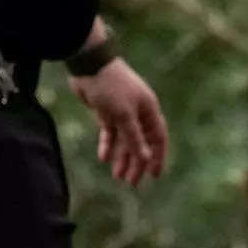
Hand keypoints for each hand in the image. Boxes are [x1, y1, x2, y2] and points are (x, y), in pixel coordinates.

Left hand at [71, 58, 168, 186]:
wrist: (89, 65)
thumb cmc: (111, 87)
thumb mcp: (124, 115)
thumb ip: (134, 138)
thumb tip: (145, 159)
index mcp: (149, 110)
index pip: (158, 138)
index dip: (158, 157)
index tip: (154, 176)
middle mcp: (138, 112)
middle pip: (141, 142)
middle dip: (137, 162)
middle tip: (130, 182)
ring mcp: (122, 112)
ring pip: (125, 140)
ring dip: (122, 157)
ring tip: (117, 176)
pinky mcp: (106, 111)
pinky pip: (110, 133)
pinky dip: (108, 145)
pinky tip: (104, 158)